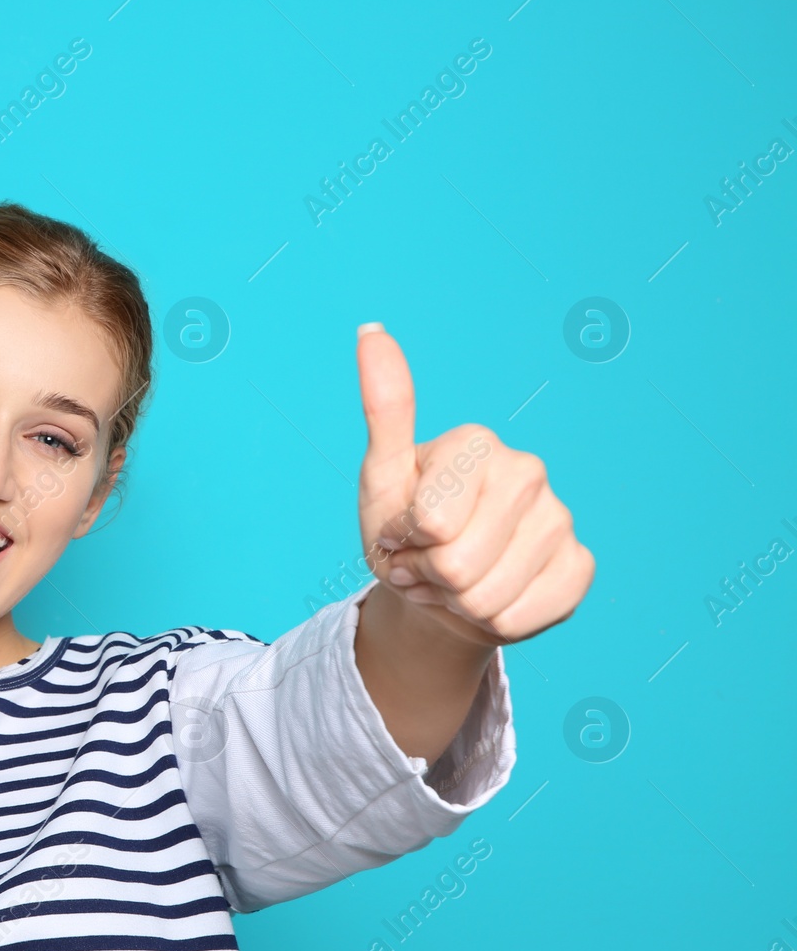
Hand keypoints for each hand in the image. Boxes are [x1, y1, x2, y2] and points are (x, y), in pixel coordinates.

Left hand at [354, 323, 593, 647]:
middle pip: (458, 564)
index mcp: (477, 443)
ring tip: (453, 580)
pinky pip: (523, 616)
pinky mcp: (580, 566)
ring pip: (488, 598)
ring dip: (457, 602)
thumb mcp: (381, 477)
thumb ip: (384, 408)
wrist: (438, 587)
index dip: (404, 543)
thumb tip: (370, 330)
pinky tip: (492, 596)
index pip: (429, 524)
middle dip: (429, 576)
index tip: (405, 532)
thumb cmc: (405, 530)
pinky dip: (494, 620)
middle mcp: (528, 470)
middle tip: (427, 562)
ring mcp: (560, 517)